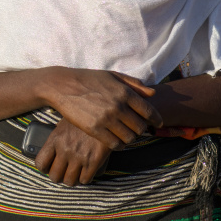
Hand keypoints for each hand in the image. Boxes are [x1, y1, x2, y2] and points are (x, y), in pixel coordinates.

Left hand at [34, 118, 111, 185]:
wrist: (104, 114)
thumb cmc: (83, 117)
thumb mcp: (65, 124)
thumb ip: (57, 140)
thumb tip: (51, 155)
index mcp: (56, 139)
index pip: (41, 163)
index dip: (44, 168)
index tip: (49, 168)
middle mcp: (65, 149)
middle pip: (55, 176)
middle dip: (59, 176)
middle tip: (64, 172)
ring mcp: (79, 156)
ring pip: (70, 181)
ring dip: (72, 179)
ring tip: (76, 173)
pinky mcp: (94, 161)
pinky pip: (85, 180)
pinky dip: (86, 178)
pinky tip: (87, 171)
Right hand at [45, 67, 162, 149]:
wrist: (63, 86)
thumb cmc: (89, 79)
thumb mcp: (113, 76)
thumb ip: (134, 84)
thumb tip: (152, 93)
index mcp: (124, 92)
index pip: (148, 111)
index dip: (156, 119)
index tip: (158, 123)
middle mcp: (118, 106)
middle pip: (140, 127)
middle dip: (141, 129)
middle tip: (137, 129)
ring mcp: (106, 119)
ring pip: (129, 138)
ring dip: (130, 138)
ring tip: (127, 135)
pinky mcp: (95, 129)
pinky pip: (114, 144)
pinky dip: (119, 145)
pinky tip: (116, 141)